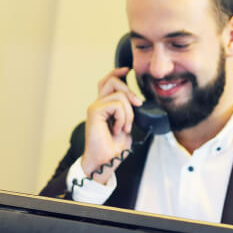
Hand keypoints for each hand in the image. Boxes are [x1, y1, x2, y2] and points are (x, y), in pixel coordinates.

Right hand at [82, 67, 143, 183]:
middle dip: (130, 91)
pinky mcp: (94, 111)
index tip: (127, 69)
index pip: (108, 82)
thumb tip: (137, 102)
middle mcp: (98, 104)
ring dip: (129, 113)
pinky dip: (123, 117)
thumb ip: (130, 113)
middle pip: (112, 81)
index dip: (117, 73)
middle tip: (138, 105)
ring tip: (124, 128)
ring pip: (119, 95)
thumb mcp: (127, 127)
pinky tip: (118, 129)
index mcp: (105, 107)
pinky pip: (116, 105)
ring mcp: (95, 107)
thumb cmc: (115, 148)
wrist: (106, 162)